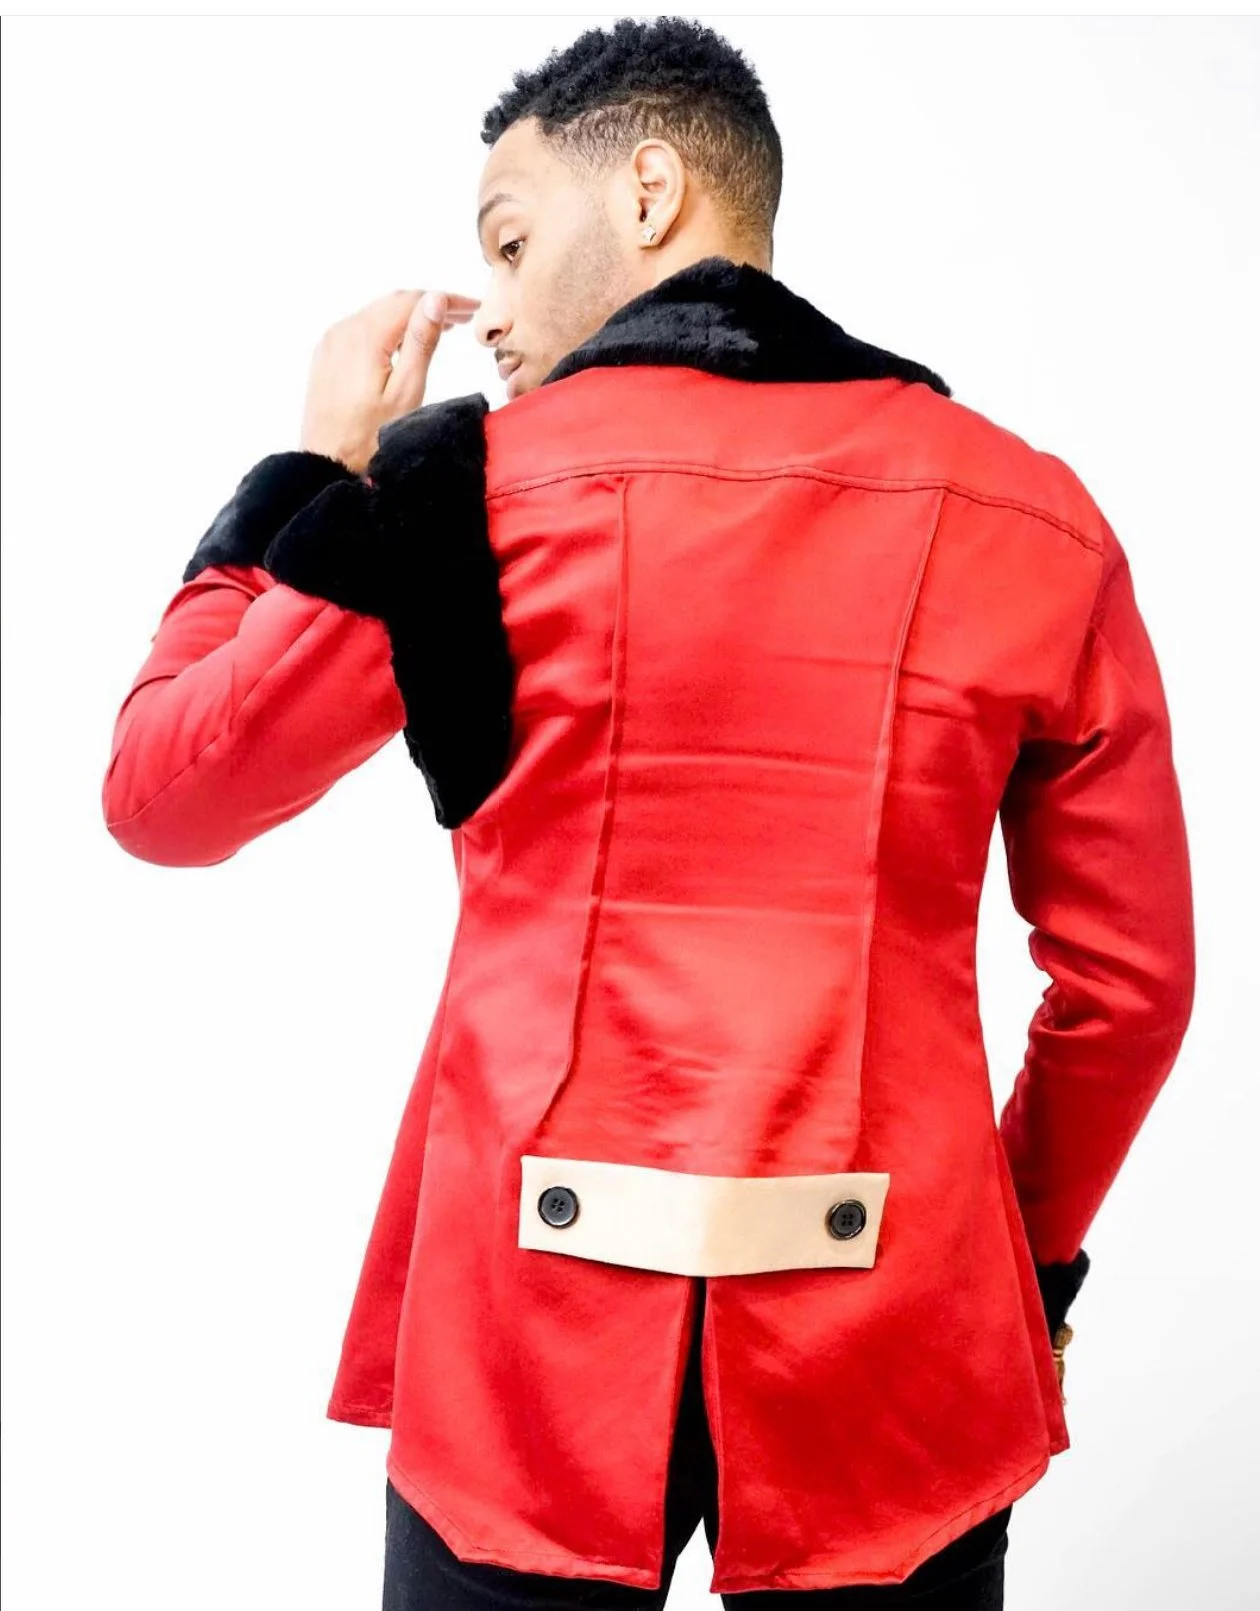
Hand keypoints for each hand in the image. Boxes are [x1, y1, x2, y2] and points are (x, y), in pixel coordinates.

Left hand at [299, 288, 480, 473]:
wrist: (327, 463)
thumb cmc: (371, 437)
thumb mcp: (406, 392)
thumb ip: (421, 343)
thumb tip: (435, 299)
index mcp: (365, 336)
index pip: (412, 301)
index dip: (446, 299)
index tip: (474, 308)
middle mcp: (344, 330)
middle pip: (393, 302)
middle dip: (430, 304)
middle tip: (463, 317)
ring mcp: (332, 341)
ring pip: (377, 313)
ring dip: (409, 315)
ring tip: (442, 327)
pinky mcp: (327, 355)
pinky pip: (361, 328)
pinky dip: (388, 327)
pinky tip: (405, 342)